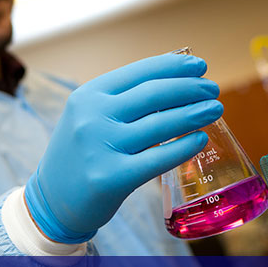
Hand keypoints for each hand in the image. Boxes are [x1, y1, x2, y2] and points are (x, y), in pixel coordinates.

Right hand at [24, 53, 223, 242]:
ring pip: (161, 125)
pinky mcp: (112, 178)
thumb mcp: (93, 115)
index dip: (175, 67)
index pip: (141, 72)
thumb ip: (126, 98)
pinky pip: (158, 159)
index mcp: (90, 94)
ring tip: (215, 109)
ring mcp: (101, 147)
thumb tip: (178, 77)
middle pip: (154, 94)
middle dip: (191, 89)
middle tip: (214, 89)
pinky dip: (184, 147)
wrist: (52, 200)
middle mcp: (93, 117)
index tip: (201, 66)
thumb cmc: (84, 151)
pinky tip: (200, 139)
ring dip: (195, 114)